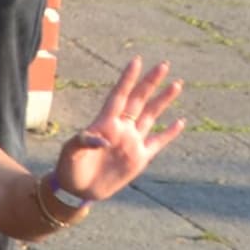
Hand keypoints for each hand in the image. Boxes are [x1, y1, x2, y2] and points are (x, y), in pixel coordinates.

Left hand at [52, 58, 188, 202]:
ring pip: (151, 115)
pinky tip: (180, 121)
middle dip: (151, 82)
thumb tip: (103, 140)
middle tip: (164, 65)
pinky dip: (169, 133)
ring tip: (176, 84)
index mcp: (104, 122)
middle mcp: (121, 128)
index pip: (119, 95)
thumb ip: (84, 142)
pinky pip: (158, 142)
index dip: (128, 79)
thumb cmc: (69, 167)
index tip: (137, 61)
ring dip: (163, 100)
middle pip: (139, 99)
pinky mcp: (139, 159)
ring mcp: (132, 142)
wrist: (77, 189)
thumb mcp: (70, 152)